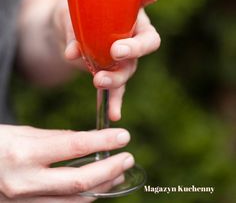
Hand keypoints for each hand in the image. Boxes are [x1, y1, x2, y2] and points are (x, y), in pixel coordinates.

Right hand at [0, 125, 132, 199]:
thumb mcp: (22, 133)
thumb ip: (54, 138)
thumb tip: (84, 141)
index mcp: (24, 153)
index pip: (74, 146)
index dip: (102, 141)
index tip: (122, 136)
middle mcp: (25, 182)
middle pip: (78, 181)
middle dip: (109, 171)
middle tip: (128, 158)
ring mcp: (24, 202)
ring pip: (73, 201)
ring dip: (100, 188)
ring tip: (117, 174)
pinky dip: (81, 199)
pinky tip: (94, 189)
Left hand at [55, 0, 160, 120]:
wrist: (64, 32)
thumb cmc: (71, 13)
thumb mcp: (67, 14)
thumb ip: (72, 30)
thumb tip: (73, 53)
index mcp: (127, 8)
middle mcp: (132, 31)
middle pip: (147, 40)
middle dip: (136, 47)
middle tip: (117, 51)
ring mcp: (125, 54)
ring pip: (130, 67)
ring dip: (117, 76)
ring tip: (99, 80)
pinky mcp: (113, 71)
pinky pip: (118, 88)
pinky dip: (116, 100)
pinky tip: (114, 113)